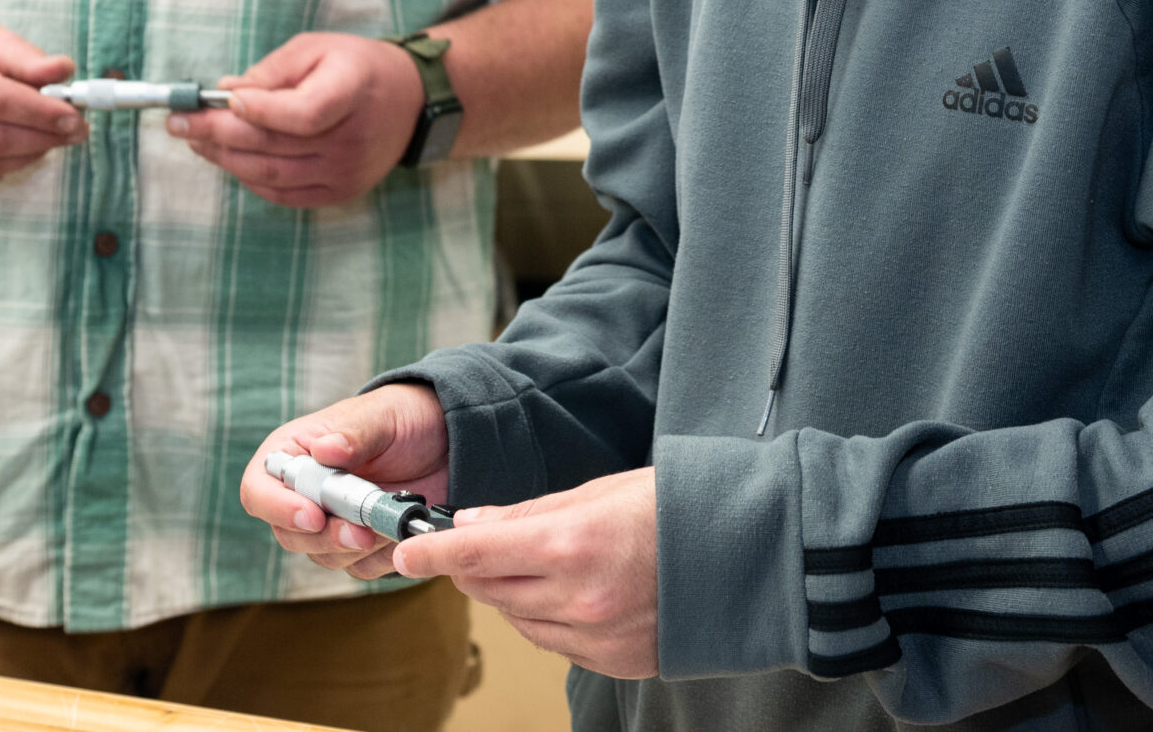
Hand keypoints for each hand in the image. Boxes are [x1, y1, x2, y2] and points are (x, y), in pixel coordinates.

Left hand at [170, 31, 429, 207]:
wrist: (412, 102)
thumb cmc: (358, 67)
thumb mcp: (317, 49)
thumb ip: (271, 71)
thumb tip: (225, 91)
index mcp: (352, 92)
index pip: (302, 113)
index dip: (258, 111)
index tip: (220, 99)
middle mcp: (352, 140)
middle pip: (274, 145)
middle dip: (216, 133)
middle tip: (179, 122)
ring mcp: (346, 172)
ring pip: (270, 174)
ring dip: (224, 158)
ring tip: (194, 140)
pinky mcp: (340, 192)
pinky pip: (282, 193)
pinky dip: (248, 177)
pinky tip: (226, 159)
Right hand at [242, 385, 450, 579]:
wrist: (448, 440)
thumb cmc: (405, 417)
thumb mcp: (383, 416)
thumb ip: (354, 433)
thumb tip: (325, 450)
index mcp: (294, 453)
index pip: (259, 490)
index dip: (277, 508)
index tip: (313, 515)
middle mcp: (305, 492)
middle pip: (289, 533)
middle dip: (325, 537)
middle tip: (360, 532)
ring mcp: (331, 521)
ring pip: (324, 556)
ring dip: (356, 548)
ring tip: (391, 524)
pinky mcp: (360, 543)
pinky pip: (359, 567)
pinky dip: (381, 558)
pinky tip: (402, 534)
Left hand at [395, 467, 657, 678]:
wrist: (747, 554)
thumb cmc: (677, 508)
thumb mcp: (598, 490)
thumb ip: (528, 512)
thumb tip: (471, 524)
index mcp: (571, 544)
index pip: (474, 555)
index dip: (431, 553)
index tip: (406, 549)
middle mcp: (579, 598)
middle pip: (490, 590)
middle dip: (473, 568)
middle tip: (476, 546)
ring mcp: (598, 637)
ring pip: (518, 621)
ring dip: (509, 594)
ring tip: (536, 563)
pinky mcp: (615, 662)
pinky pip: (555, 644)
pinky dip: (546, 619)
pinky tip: (567, 593)